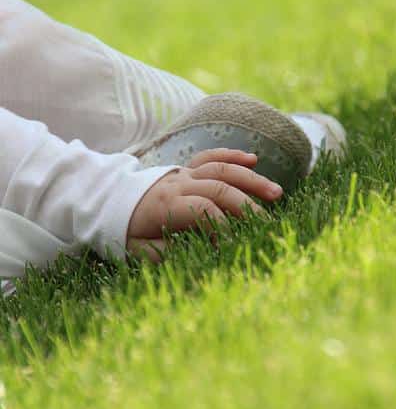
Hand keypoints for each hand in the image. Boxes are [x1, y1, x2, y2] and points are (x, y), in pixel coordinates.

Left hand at [126, 148, 282, 262]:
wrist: (105, 200)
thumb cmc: (121, 229)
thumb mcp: (134, 249)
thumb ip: (162, 252)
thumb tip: (194, 251)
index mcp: (166, 204)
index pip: (205, 210)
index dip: (224, 228)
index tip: (236, 245)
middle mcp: (178, 183)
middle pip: (219, 188)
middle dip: (246, 205)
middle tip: (268, 223)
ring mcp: (183, 173)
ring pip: (221, 169)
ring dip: (250, 180)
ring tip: (276, 193)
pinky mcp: (186, 169)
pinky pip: (211, 157)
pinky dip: (232, 156)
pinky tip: (254, 159)